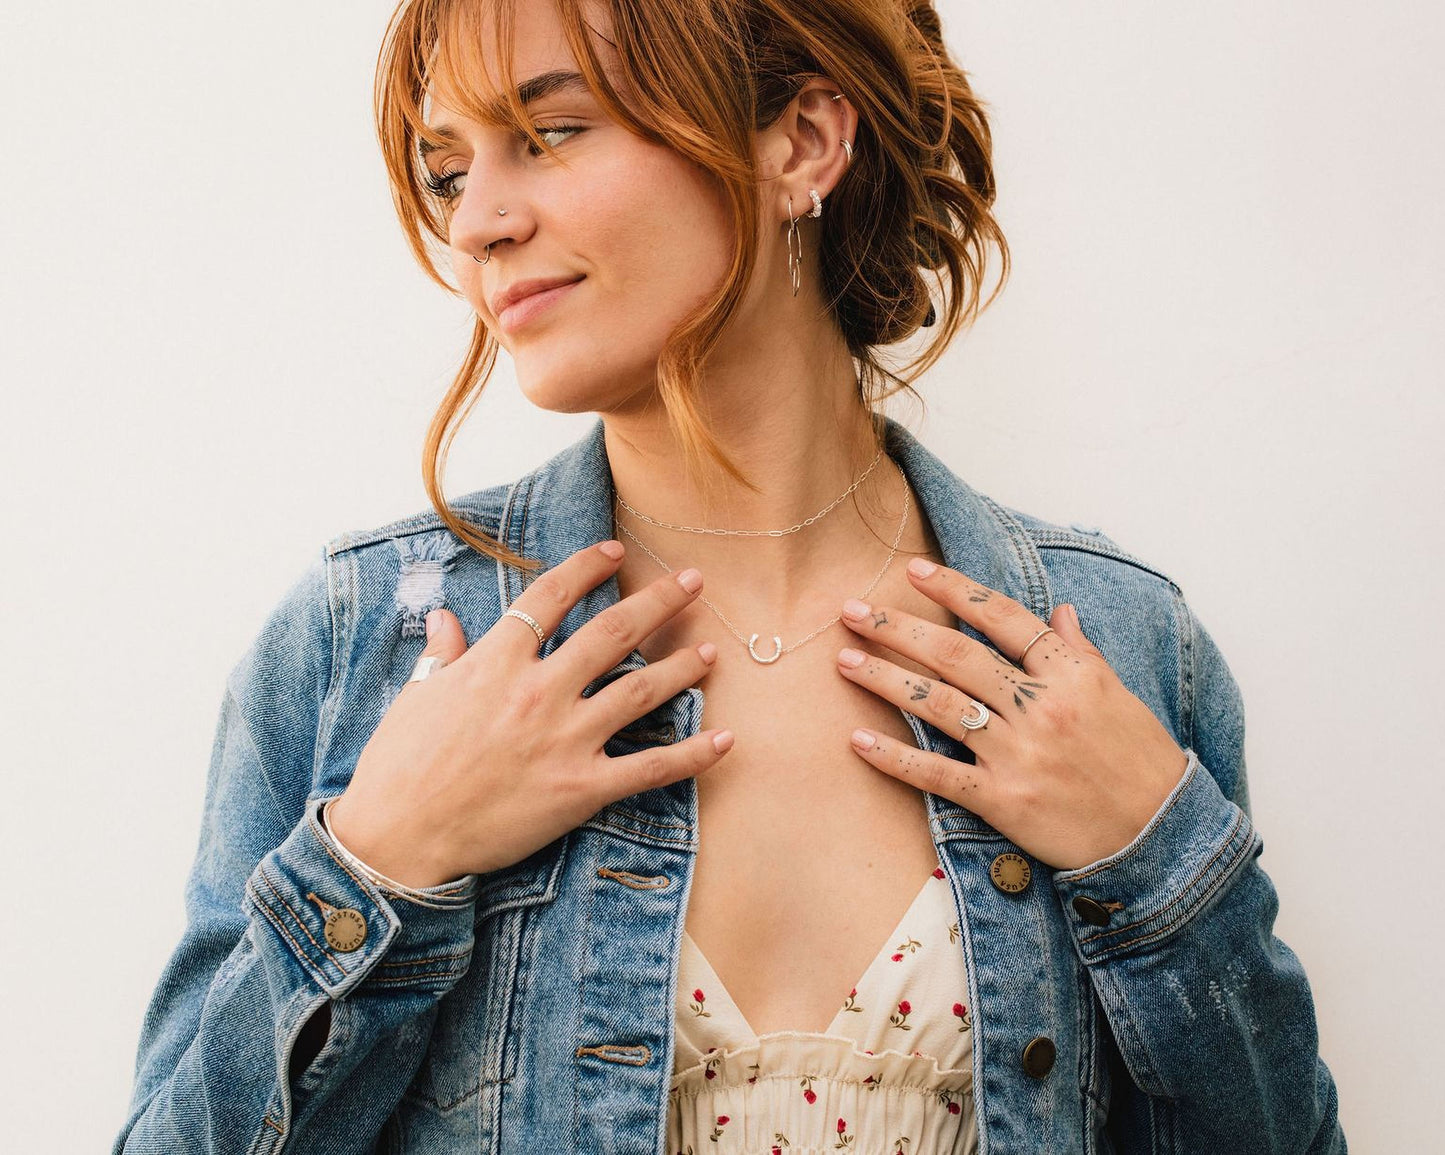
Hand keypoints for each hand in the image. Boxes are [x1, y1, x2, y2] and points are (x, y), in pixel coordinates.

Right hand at [328, 542, 732, 885]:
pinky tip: (726, 741)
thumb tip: (444, 619)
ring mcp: (565, 739)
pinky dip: (693, 755)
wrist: (400, 835)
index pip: (551, 596)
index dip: (586, 568)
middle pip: (612, 632)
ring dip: (682, 668)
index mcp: (497, 660)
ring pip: (640, 690)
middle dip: (658, 602)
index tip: (614, 551)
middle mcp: (540, 690)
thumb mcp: (417, 695)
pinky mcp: (581, 788)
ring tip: (710, 652)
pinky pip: (650, 768)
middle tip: (693, 582)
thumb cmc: (400, 765)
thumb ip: (444, 654)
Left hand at [834, 559, 1188, 870]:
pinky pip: (937, 774)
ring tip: (844, 659)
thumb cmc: (1141, 762)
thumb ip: (1081, 653)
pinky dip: (895, 757)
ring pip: (938, 704)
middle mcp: (1040, 707)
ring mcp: (1018, 753)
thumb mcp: (1118, 696)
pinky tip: (858, 740)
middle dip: (898, 628)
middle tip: (852, 611)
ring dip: (884, 679)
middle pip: (956, 654)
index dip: (956, 592)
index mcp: (1071, 674)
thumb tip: (1059, 612)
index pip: (1004, 618)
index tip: (915, 571)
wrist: (1163, 838)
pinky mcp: (1003, 800)